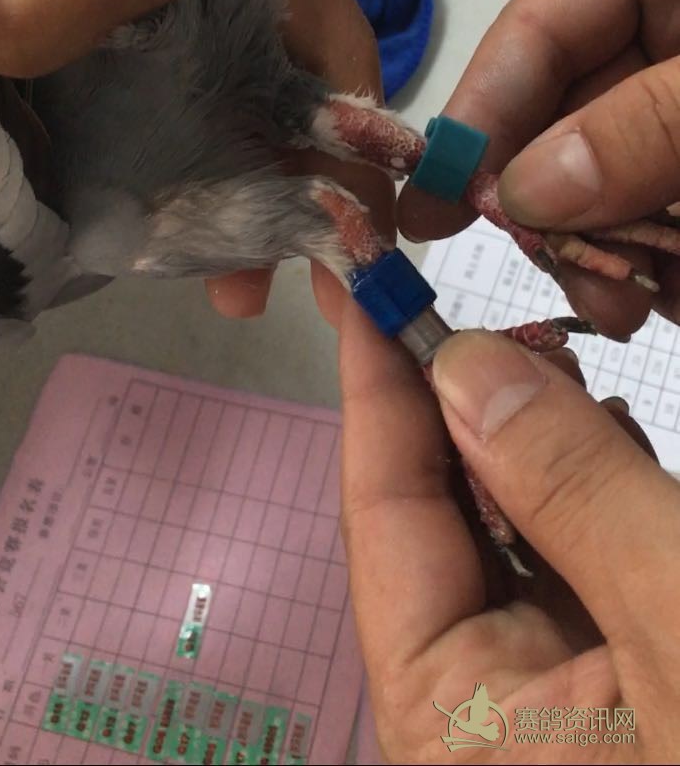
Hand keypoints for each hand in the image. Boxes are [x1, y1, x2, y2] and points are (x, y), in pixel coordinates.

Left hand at [339, 306, 675, 763]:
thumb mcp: (679, 613)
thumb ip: (568, 485)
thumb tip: (466, 365)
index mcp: (452, 730)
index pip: (380, 523)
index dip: (374, 393)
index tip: (366, 291)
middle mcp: (484, 723)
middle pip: (442, 522)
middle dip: (459, 410)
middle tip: (466, 307)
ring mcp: (559, 711)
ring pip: (515, 538)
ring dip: (528, 442)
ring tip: (541, 353)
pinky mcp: (627, 690)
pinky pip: (582, 570)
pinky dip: (592, 493)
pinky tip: (606, 428)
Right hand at [398, 0, 679, 338]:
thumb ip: (648, 121)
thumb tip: (525, 192)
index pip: (537, 26)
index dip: (482, 119)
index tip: (427, 205)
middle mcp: (671, 7)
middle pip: (576, 110)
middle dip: (558, 203)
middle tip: (547, 277)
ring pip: (627, 166)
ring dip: (616, 243)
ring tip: (622, 305)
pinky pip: (675, 195)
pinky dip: (671, 251)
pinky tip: (666, 297)